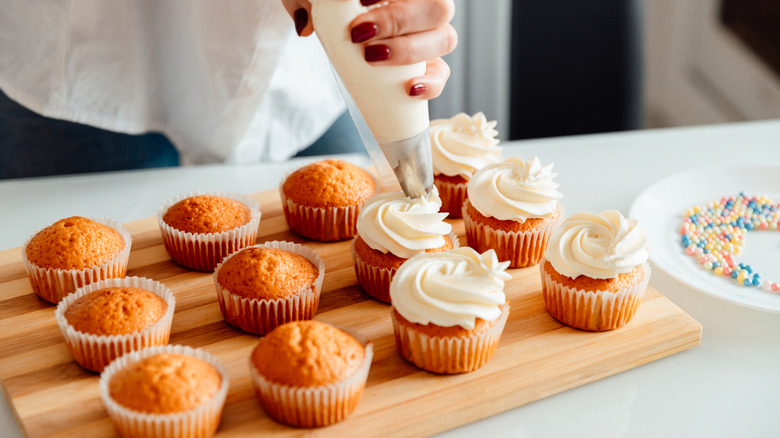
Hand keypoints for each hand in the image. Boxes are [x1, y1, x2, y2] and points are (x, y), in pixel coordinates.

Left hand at [280, 0, 456, 99]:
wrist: (340, 30)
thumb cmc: (331, 5)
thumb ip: (305, 1)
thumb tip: (306, 26)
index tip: (358, 1)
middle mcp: (426, 7)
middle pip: (437, 8)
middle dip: (398, 21)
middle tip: (359, 33)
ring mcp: (432, 36)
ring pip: (444, 39)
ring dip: (410, 50)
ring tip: (371, 57)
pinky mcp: (430, 67)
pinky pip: (442, 75)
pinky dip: (431, 84)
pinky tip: (410, 89)